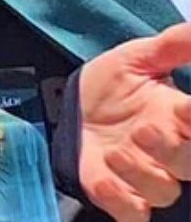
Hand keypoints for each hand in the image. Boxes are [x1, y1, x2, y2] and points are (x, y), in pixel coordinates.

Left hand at [79, 24, 190, 221]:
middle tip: (146, 129)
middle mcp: (170, 152)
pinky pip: (132, 212)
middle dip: (174, 151)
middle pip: (190, 163)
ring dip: (143, 173)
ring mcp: (144, 176)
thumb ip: (173, 45)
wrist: (71, 105)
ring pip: (164, 190)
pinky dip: (121, 201)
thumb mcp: (138, 58)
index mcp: (180, 118)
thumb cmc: (113, 84)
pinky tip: (106, 179)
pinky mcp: (118, 194)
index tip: (186, 108)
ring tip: (117, 150)